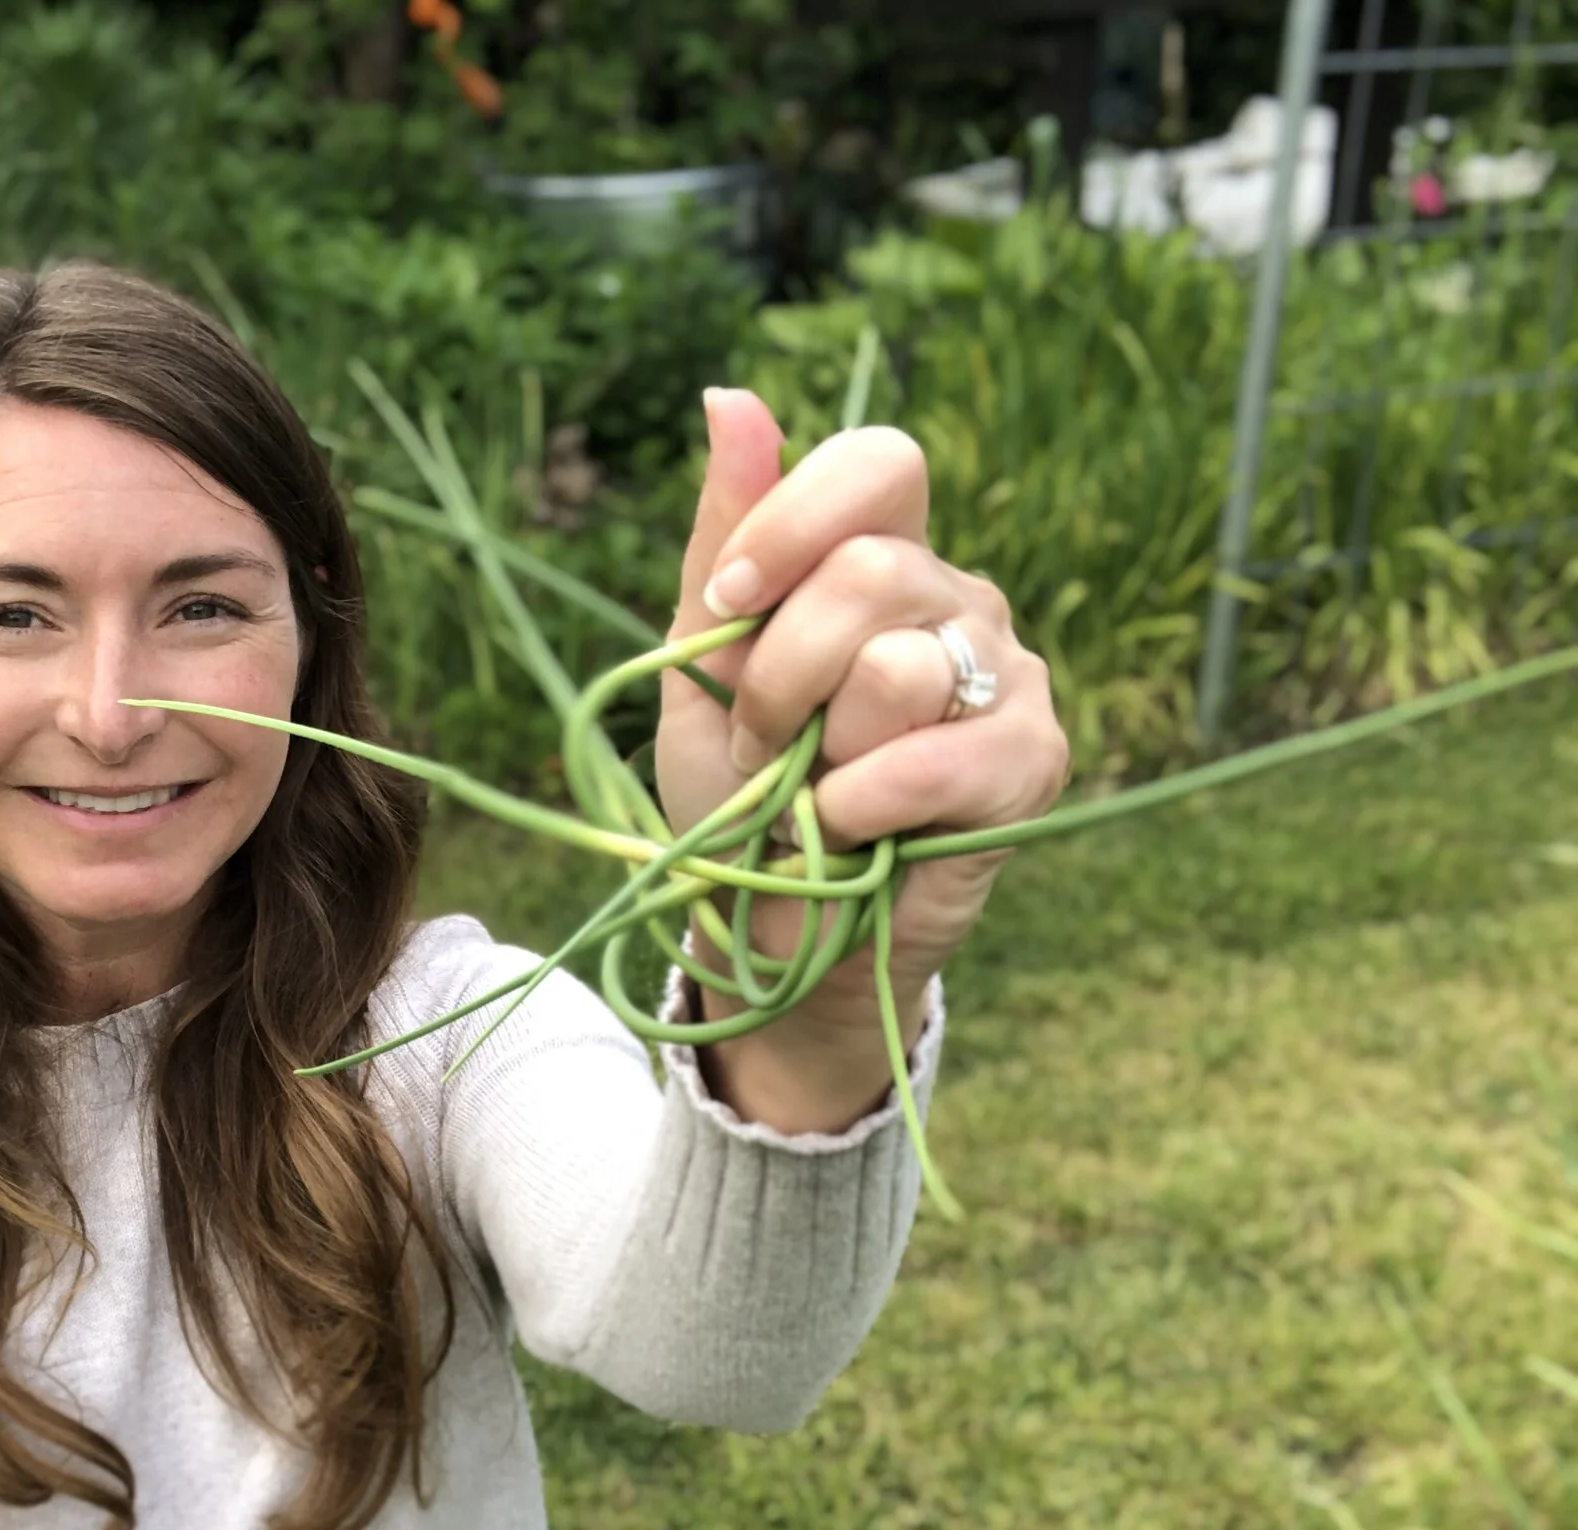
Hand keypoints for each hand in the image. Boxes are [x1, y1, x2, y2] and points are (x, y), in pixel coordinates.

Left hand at [654, 389, 1071, 1132]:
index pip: (878, 463)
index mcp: (887, 552)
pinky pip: (935, 756)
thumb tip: (727, 395)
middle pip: (872, 572)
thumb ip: (724, 533)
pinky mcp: (1034, 762)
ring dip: (816, 750)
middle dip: (778, 673)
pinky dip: (859, 807)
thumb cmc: (740, 789)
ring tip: (809, 793)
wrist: (771, 925)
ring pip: (897, 667)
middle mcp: (962, 597)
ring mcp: (1012, 675)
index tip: (723, 605)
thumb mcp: (703, 661)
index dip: (792, 522)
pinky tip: (849, 833)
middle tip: (757, 743)